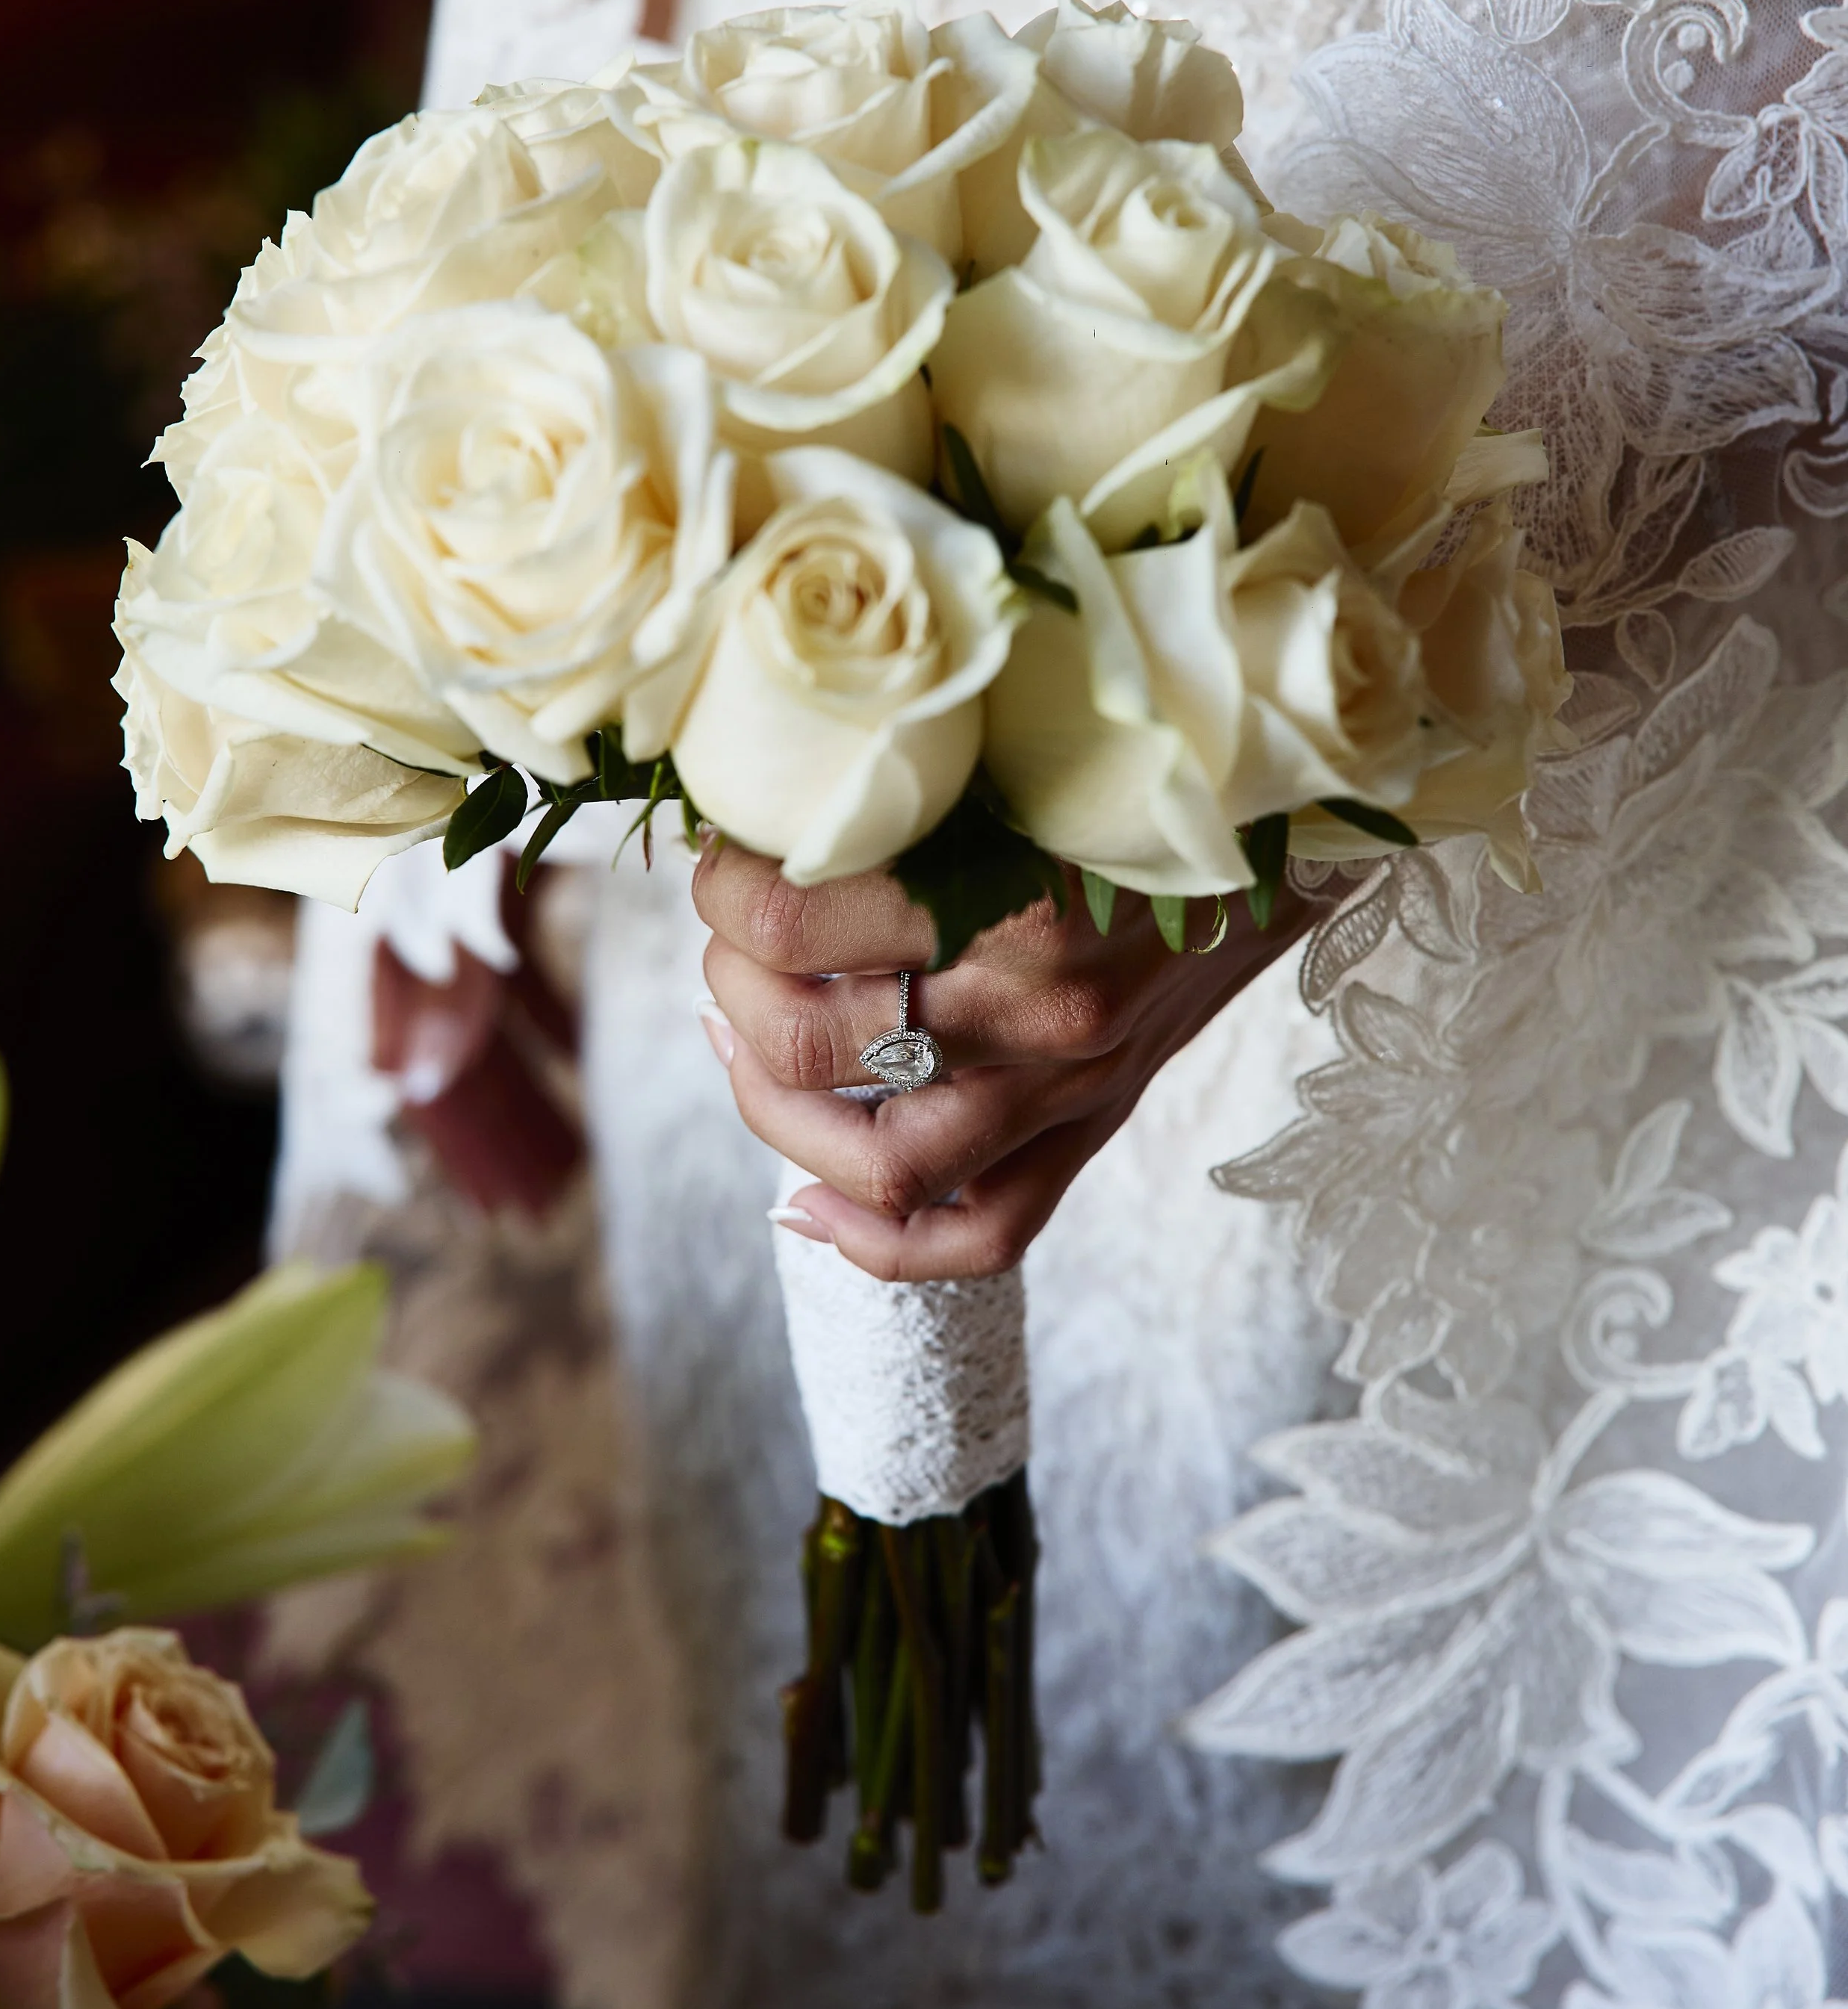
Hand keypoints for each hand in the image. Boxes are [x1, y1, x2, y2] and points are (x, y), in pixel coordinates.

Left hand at [694, 837, 1309, 1281]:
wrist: (1285, 836)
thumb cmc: (1136, 782)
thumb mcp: (1019, 762)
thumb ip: (908, 798)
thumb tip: (755, 817)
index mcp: (1012, 892)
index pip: (790, 919)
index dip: (723, 890)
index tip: (723, 859)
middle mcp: (1040, 1006)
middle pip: (810, 1044)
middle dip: (732, 989)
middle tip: (730, 941)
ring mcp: (1070, 1087)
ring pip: (875, 1163)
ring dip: (773, 1110)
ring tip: (743, 1044)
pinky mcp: (1095, 1132)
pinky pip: (979, 1235)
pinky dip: (874, 1245)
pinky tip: (803, 1205)